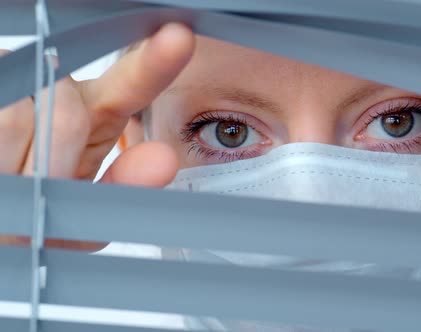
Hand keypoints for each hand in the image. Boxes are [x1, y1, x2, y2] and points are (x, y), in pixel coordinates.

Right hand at [0, 23, 195, 248]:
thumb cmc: (28, 221)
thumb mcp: (78, 218)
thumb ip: (120, 189)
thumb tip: (165, 159)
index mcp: (97, 116)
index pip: (132, 87)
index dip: (154, 65)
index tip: (179, 39)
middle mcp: (61, 92)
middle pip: (64, 114)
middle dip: (47, 168)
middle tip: (29, 194)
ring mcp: (17, 79)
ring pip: (16, 116)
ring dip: (9, 163)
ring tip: (7, 181)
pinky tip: (0, 159)